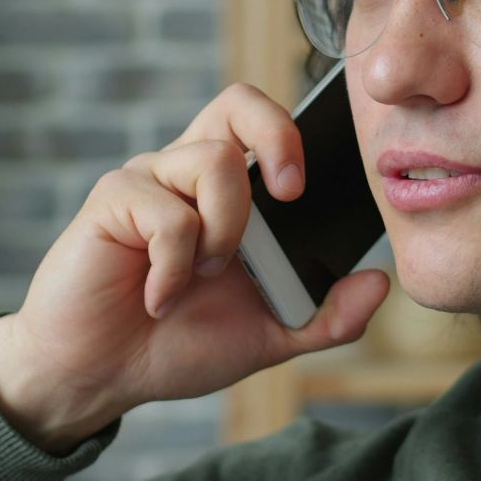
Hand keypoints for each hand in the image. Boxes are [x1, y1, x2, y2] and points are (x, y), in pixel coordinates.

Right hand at [0, 83, 390, 452]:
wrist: (99, 377)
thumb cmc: (174, 346)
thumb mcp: (268, 336)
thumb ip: (326, 316)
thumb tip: (381, 283)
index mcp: (224, 193)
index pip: (262, 125)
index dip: (293, 135)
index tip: (304, 191)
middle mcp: (185, 173)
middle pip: (237, 102)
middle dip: (275, 136)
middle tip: (287, 193)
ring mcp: (147, 182)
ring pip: (212, 162)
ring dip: (223, 232)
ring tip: (202, 279)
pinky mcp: (111, 202)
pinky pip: (167, 213)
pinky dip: (175, 267)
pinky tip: (159, 299)